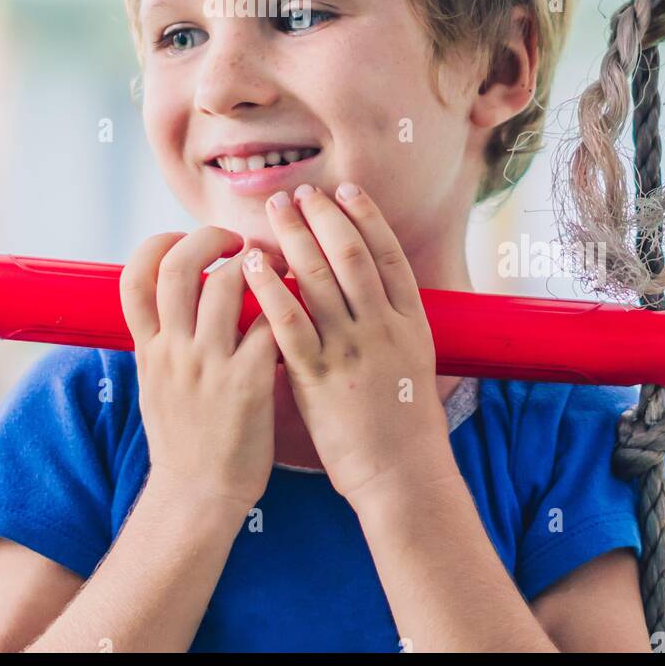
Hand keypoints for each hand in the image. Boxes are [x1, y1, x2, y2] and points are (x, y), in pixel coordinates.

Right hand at [120, 227, 280, 514]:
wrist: (197, 497)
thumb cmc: (182, 440)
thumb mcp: (154, 383)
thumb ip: (162, 340)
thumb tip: (171, 298)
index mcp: (148, 348)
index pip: (134, 277)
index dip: (156, 245)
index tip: (180, 239)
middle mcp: (174, 350)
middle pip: (179, 266)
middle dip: (209, 237)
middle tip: (235, 240)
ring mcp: (209, 365)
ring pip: (227, 283)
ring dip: (255, 263)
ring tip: (275, 264)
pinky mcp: (248, 382)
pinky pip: (268, 323)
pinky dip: (284, 305)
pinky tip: (296, 304)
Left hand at [241, 183, 457, 506]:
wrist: (402, 475)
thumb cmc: (402, 421)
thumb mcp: (411, 359)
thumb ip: (389, 320)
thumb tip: (366, 284)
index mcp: (410, 321)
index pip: (387, 253)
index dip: (365, 216)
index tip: (344, 189)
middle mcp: (383, 327)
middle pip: (351, 254)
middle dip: (322, 216)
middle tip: (298, 192)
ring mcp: (351, 350)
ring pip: (319, 277)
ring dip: (292, 236)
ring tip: (272, 211)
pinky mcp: (318, 376)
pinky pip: (288, 320)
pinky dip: (269, 286)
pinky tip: (252, 263)